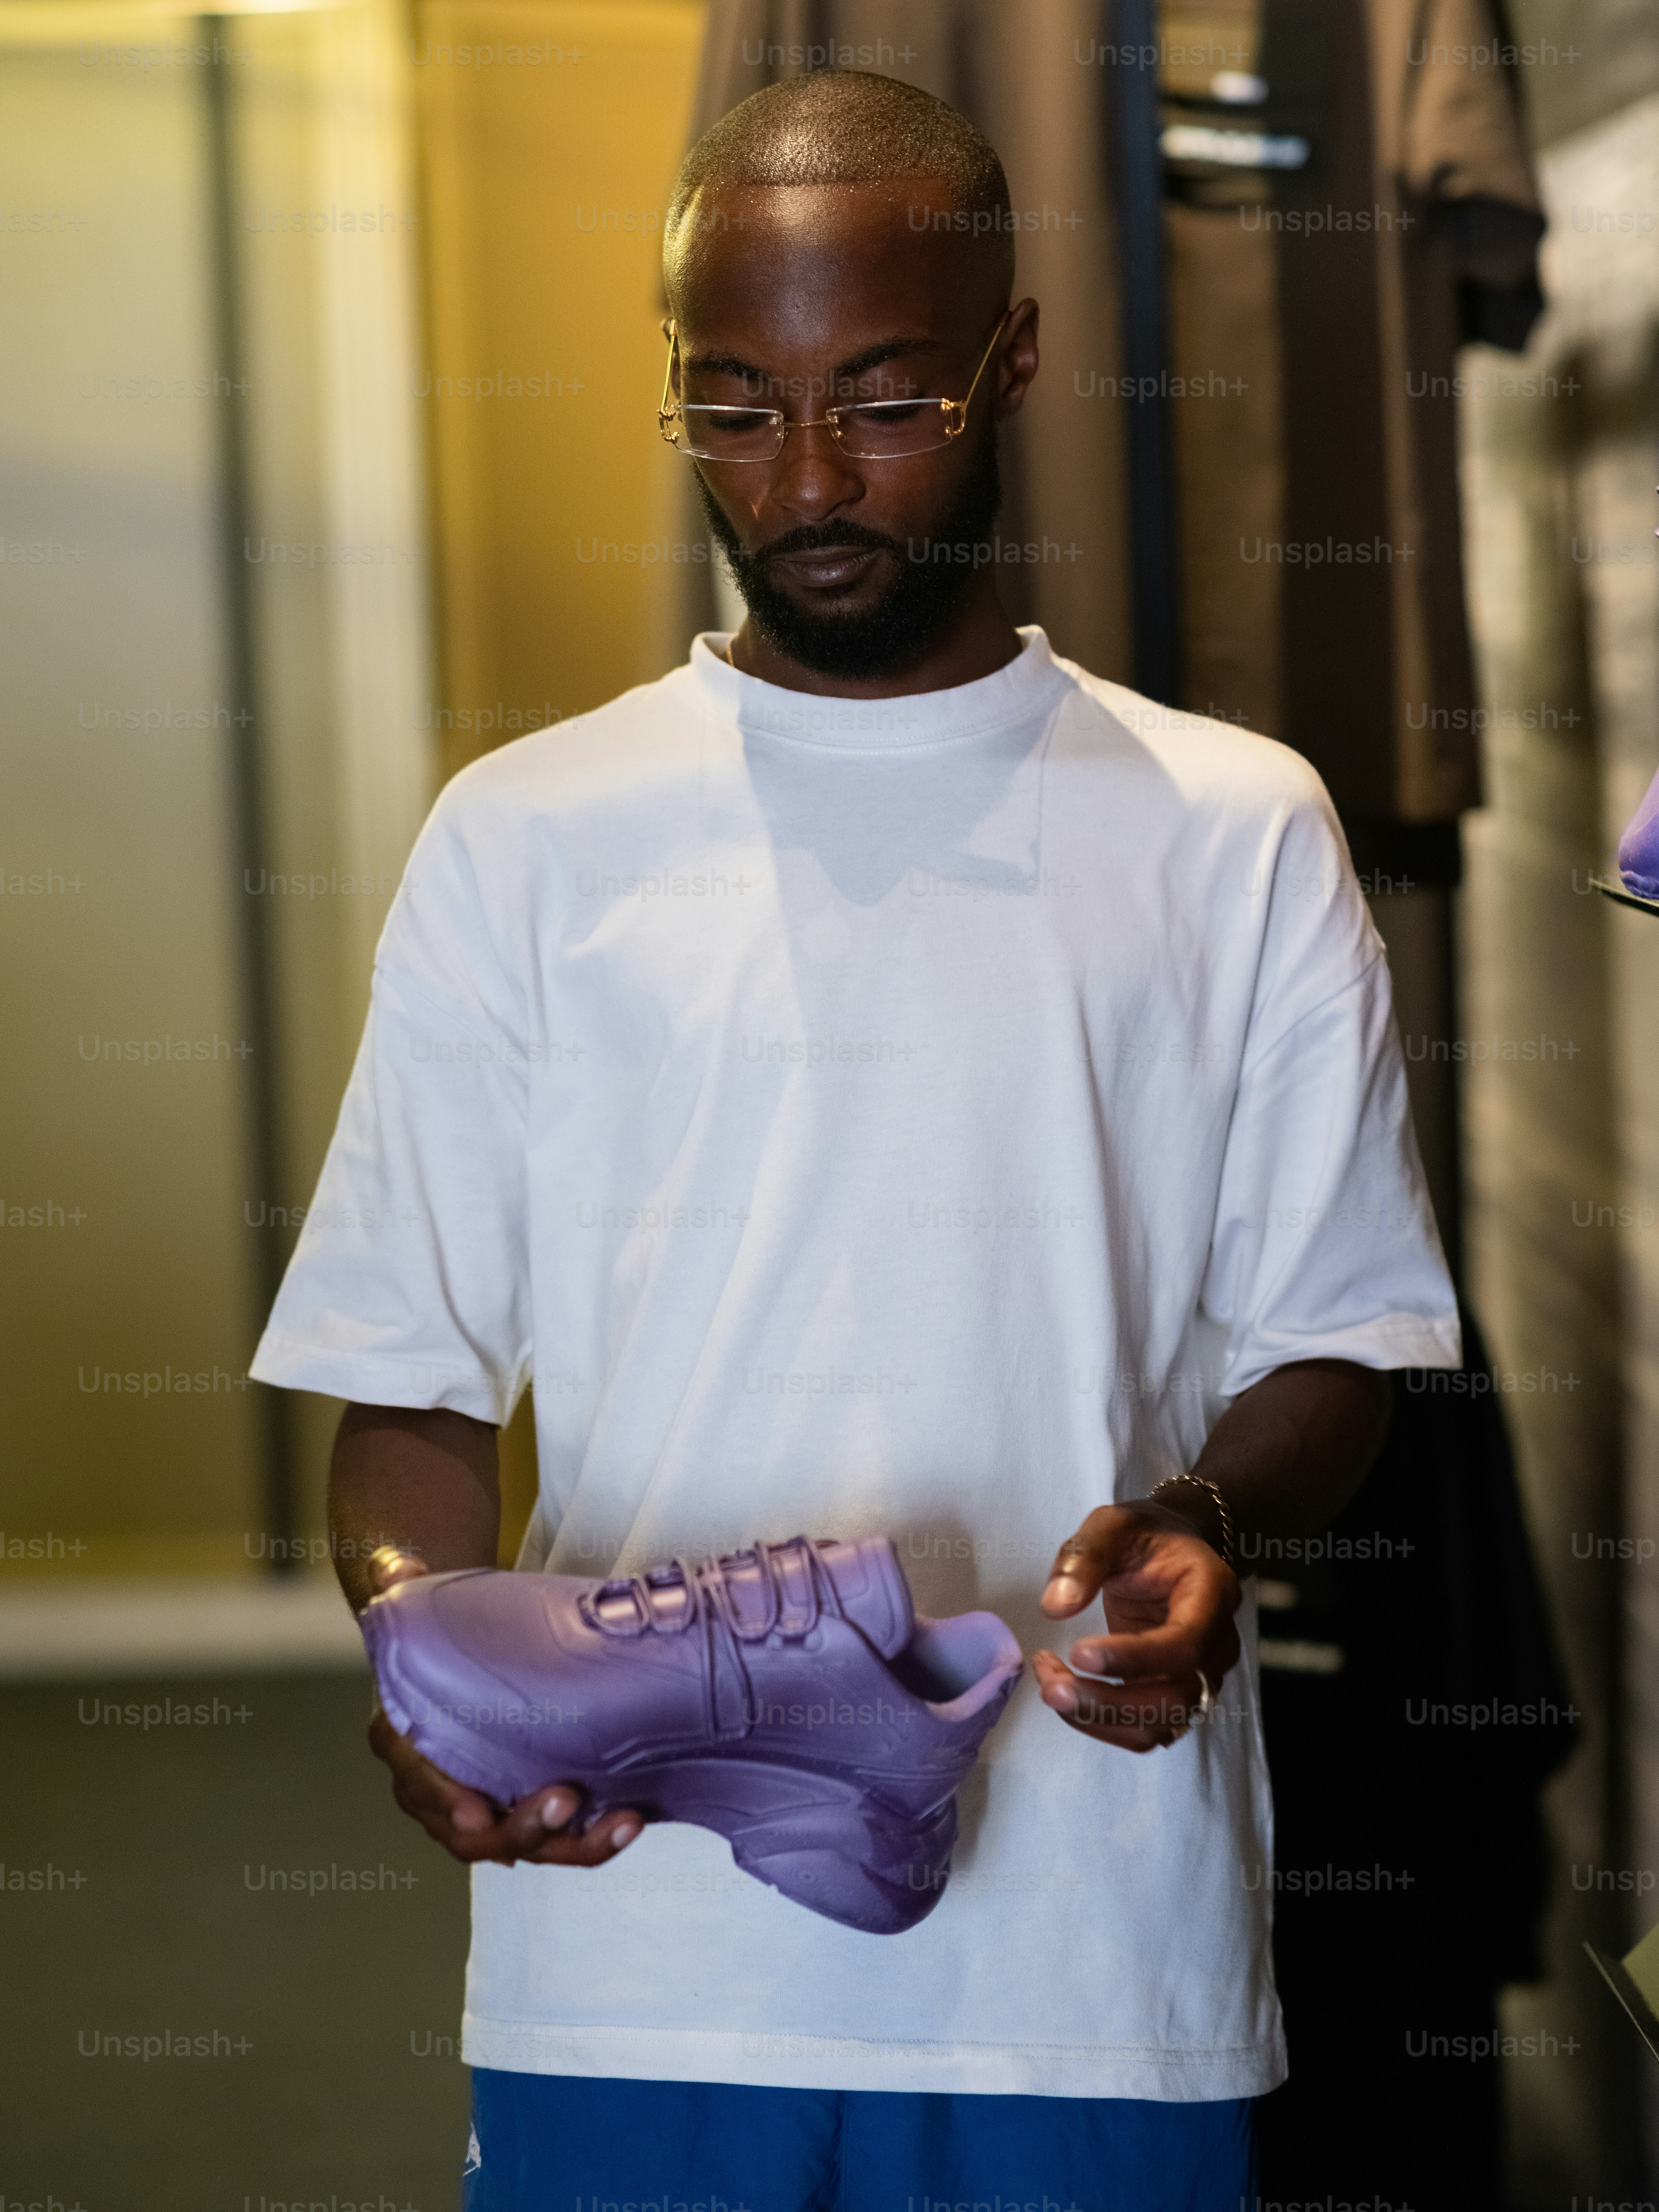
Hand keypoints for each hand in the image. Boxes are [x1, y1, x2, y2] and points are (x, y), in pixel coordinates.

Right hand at [363, 1546, 643, 1866]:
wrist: (455, 1653)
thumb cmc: (434, 1633)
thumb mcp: (411, 1604)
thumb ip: (399, 1581)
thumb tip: (398, 1564)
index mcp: (404, 1746)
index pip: (419, 1786)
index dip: (445, 1804)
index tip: (476, 1814)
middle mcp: (439, 1791)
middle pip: (473, 1835)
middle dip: (520, 1827)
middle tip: (563, 1799)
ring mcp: (486, 1806)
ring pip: (521, 1845)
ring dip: (571, 1843)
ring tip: (620, 1822)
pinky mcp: (525, 1805)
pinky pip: (554, 1835)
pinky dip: (589, 1835)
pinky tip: (627, 1821)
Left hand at [1031, 1502, 1241, 1751]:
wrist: (1172, 1550)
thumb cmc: (1145, 1535)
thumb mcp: (1112, 1525)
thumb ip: (1084, 1557)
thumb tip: (1055, 1606)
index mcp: (1212, 1593)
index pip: (1185, 1643)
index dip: (1134, 1658)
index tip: (1078, 1652)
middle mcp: (1218, 1645)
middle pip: (1176, 1699)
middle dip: (1110, 1703)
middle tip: (1051, 1686)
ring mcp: (1201, 1676)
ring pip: (1159, 1725)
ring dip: (1100, 1718)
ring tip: (1050, 1685)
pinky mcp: (1175, 1694)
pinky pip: (1144, 1727)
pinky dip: (1101, 1721)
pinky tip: (1065, 1689)